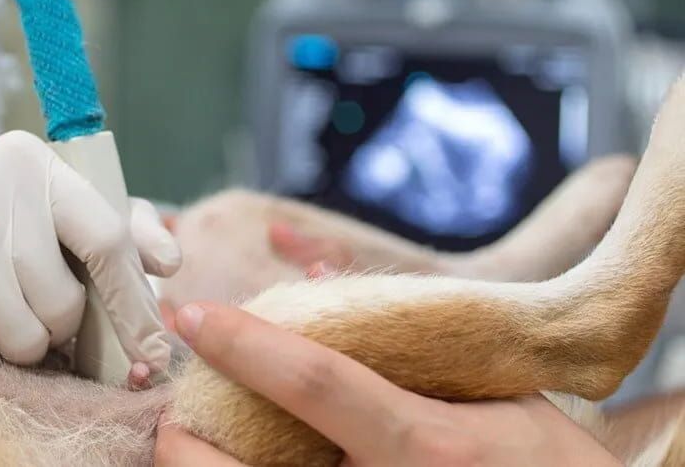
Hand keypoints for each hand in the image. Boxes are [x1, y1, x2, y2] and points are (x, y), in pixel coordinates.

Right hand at [0, 131, 180, 375]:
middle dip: (66, 328)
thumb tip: (170, 261)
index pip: (105, 237)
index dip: (134, 302)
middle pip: (62, 300)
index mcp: (37, 164)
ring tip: (10, 314)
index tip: (152, 349)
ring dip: (27, 343)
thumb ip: (122, 228)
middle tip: (50, 318)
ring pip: (21, 333)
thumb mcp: (59, 209)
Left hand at [155, 303, 619, 465]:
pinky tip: (248, 454)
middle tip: (178, 402)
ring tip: (202, 429)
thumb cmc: (548, 466)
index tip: (192, 313)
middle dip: (183, 434)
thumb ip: (413, 338)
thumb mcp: (501, 395)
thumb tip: (316, 277)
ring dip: (203, 462)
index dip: (246, 344)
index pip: (316, 383)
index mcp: (426, 447)